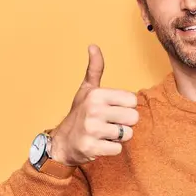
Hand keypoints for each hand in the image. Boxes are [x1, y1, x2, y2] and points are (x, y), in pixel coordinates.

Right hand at [48, 44, 138, 165]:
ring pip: (127, 134)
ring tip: (103, 134)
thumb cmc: (80, 114)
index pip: (133, 101)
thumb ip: (95, 69)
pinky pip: (118, 149)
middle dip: (124, 123)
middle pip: (134, 118)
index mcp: (97, 94)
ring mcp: (92, 129)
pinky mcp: (91, 147)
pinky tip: (99, 144)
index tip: (111, 110)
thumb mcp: (86, 90)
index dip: (125, 108)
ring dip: (118, 137)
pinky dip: (111, 149)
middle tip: (109, 124)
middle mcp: (93, 110)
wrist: (62, 143)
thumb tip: (93, 45)